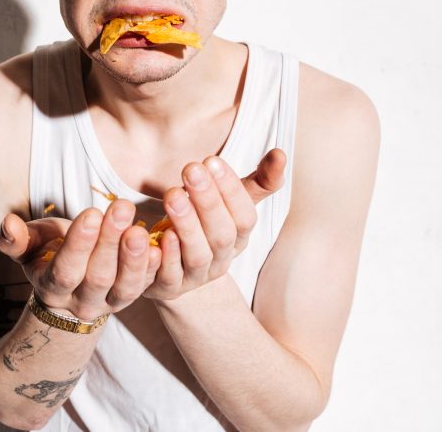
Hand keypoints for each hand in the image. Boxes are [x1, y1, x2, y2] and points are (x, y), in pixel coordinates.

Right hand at [0, 199, 161, 320]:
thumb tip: (7, 224)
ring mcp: (110, 303)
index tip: (92, 213)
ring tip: (142, 229)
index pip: (65, 270)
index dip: (79, 244)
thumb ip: (16, 239)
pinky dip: (156, 268)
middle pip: (98, 276)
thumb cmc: (49, 253)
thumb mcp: (30, 245)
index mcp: (52, 287)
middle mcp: (82, 301)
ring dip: (136, 258)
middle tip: (123, 208)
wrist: (71, 284)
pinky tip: (163, 244)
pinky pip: (148, 287)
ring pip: (126, 287)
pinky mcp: (132, 297)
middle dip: (110, 242)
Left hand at [144, 148, 285, 300]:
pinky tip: (162, 233)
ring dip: (187, 225)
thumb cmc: (204, 223)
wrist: (171, 267)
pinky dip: (168, 256)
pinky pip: (170, 276)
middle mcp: (221, 260)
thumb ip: (257, 180)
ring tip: (172, 195)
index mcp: (239, 238)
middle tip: (191, 169)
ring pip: (198, 256)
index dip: (231, 190)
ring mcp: (196, 277)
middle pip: (222, 235)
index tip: (211, 161)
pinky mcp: (168, 288)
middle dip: (208, 201)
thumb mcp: (229, 202)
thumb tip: (280, 153)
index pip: (244, 217)